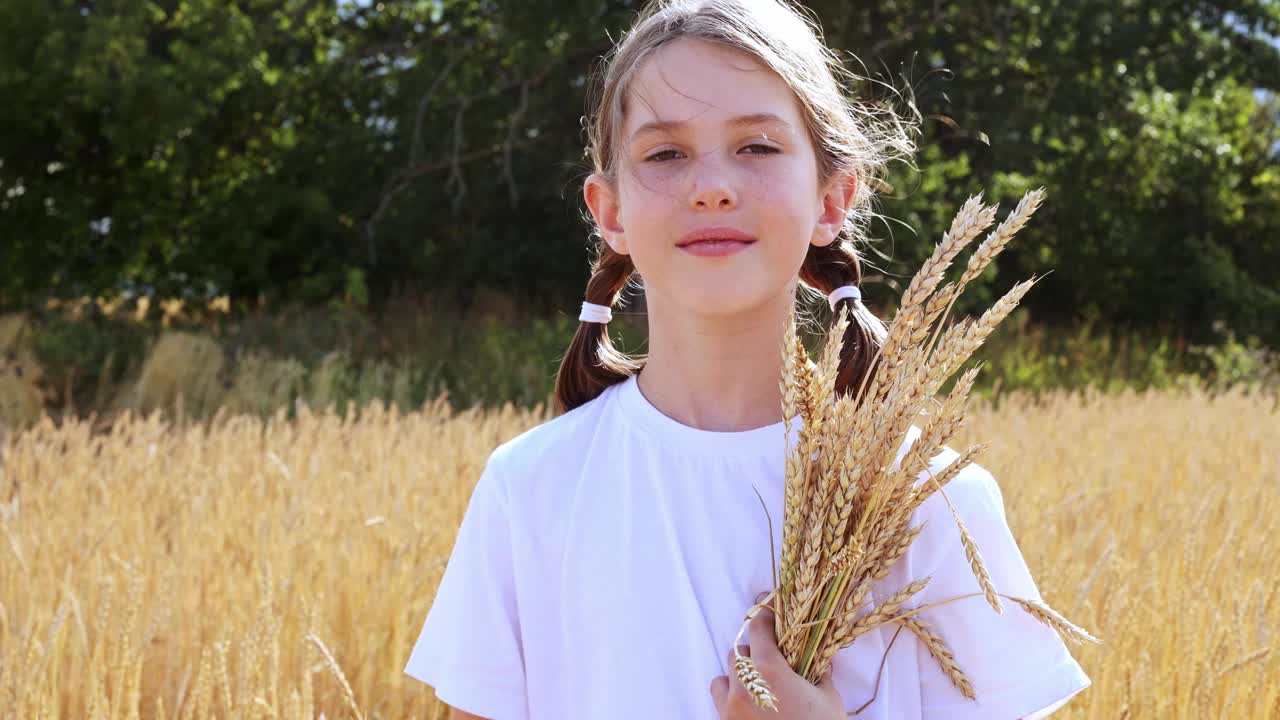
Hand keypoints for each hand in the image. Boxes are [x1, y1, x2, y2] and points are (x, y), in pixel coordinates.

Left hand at [709, 592, 845, 717]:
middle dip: (756, 652)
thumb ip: (820, 675)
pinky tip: (751, 704)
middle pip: (740, 653)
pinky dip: (731, 696)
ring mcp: (731, 708)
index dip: (764, 613)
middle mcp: (744, 685)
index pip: (758, 628)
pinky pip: (720, 701)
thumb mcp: (829, 700)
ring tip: (759, 684)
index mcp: (769, 671)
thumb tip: (822, 661)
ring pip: (724, 676)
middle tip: (774, 658)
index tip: (769, 604)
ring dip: (739, 675)